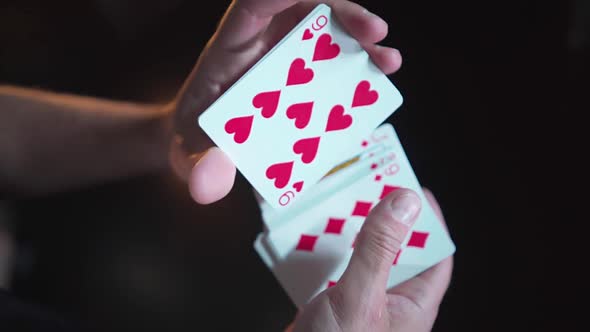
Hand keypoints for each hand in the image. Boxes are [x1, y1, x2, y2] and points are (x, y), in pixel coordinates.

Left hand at [168, 0, 402, 203]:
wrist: (198, 140)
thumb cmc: (192, 140)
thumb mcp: (188, 155)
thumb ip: (199, 167)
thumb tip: (212, 182)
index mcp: (228, 50)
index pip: (254, 5)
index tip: (324, 5)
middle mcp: (258, 43)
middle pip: (302, 8)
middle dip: (343, 13)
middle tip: (377, 33)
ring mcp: (281, 55)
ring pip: (324, 29)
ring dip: (359, 37)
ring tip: (388, 62)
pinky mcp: (298, 73)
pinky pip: (330, 58)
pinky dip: (356, 63)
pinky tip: (377, 81)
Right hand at [287, 188, 453, 331]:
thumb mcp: (359, 297)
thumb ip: (380, 250)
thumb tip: (405, 201)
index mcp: (414, 305)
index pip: (437, 254)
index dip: (431, 221)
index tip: (413, 188)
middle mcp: (393, 304)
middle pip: (400, 251)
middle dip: (387, 219)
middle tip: (370, 188)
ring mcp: (364, 306)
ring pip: (367, 258)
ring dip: (356, 232)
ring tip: (342, 205)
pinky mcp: (337, 308)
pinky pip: (341, 270)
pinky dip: (332, 251)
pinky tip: (316, 237)